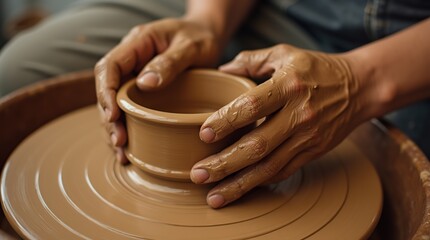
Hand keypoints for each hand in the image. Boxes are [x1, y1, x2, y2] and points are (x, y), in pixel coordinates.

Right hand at [95, 18, 222, 162]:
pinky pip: (131, 109)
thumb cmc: (201, 37)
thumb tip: (145, 84)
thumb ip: (170, 62)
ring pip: (116, 103)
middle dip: (109, 117)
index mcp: (138, 43)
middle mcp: (132, 61)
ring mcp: (136, 76)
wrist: (209, 35)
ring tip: (121, 152)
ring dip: (115, 128)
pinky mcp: (145, 91)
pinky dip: (128, 129)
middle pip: (108, 89)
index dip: (106, 92)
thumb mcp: (191, 46)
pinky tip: (130, 149)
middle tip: (119, 140)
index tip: (114, 115)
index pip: (109, 66)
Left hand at [190, 44, 362, 207]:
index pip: (252, 106)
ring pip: (269, 167)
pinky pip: (282, 172)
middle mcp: (299, 114)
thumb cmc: (315, 69)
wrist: (359, 87)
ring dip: (239, 184)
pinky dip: (259, 182)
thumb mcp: (284, 53)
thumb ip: (250, 59)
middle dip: (225, 163)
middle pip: (257, 145)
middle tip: (198, 174)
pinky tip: (239, 190)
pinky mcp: (312, 152)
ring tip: (213, 196)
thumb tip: (221, 70)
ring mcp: (307, 137)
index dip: (227, 121)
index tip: (204, 134)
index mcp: (288, 85)